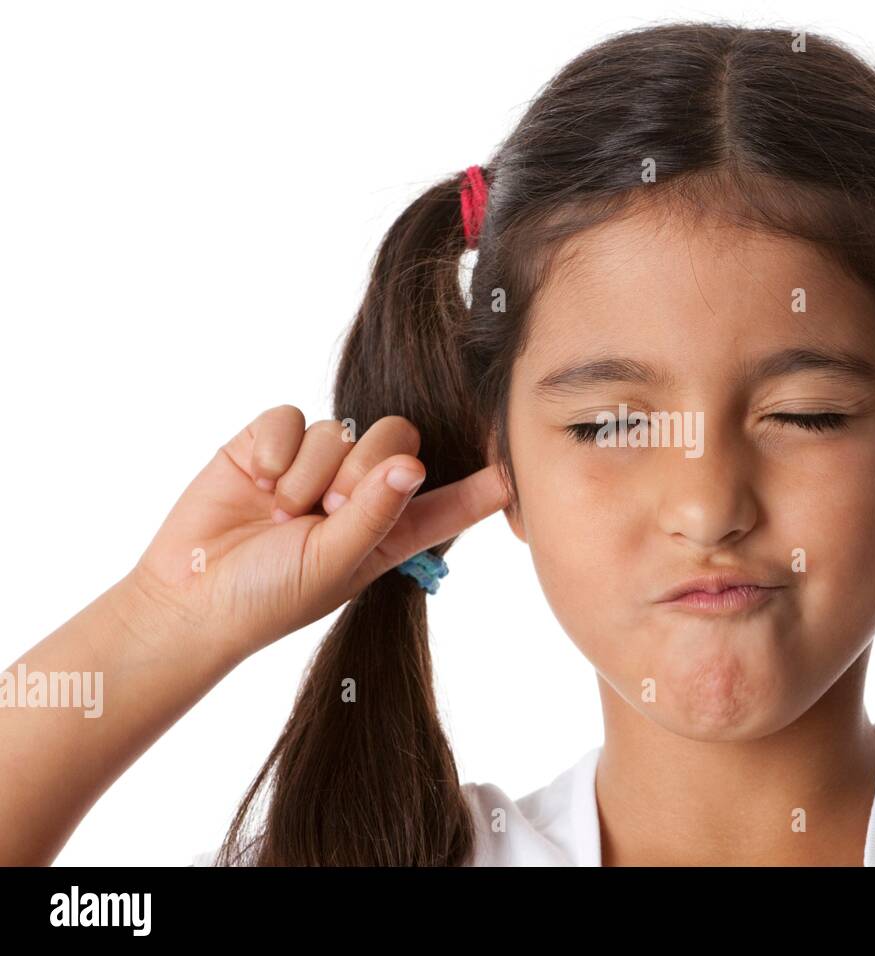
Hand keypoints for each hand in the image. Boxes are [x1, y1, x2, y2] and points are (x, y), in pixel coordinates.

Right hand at [124, 405, 509, 660]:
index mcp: (393, 529)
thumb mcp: (336, 564)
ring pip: (339, 428)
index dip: (485, 481)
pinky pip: (291, 415)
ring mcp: (315, 463)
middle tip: (325, 513)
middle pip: (398, 437)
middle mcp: (361, 490)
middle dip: (364, 470)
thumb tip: (412, 463)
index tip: (521, 465)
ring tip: (280, 515)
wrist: (190, 599)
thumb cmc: (270, 598)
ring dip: (309, 474)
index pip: (453, 498)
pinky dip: (275, 449)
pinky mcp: (269, 442)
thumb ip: (377, 513)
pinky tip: (256, 481)